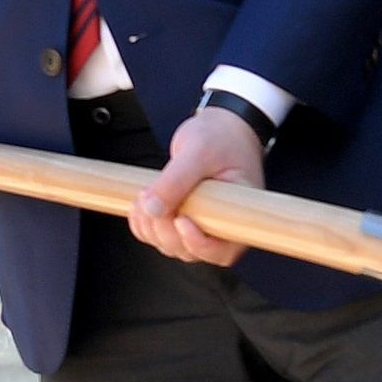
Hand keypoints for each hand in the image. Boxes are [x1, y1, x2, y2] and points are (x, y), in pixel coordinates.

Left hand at [131, 106, 267, 264]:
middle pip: (188, 250)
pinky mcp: (182, 222)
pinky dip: (143, 223)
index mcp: (240, 216)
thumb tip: (152, 209)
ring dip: (150, 225)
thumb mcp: (199, 151)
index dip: (198, 244)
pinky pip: (157, 236)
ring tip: (145, 192)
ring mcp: (201, 228)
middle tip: (150, 194)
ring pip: (169, 246)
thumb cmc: (222, 138)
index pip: (222, 251)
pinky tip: (141, 201)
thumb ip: (176, 180)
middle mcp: (223, 229)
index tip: (181, 220)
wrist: (221, 129)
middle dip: (163, 227)